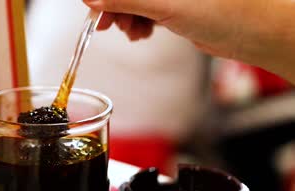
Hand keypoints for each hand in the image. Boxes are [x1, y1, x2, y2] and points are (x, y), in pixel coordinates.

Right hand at [83, 0, 294, 83]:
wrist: (251, 34)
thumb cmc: (224, 12)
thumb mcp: (165, 4)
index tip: (91, 3)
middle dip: (113, 4)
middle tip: (106, 23)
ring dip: (125, 16)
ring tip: (133, 32)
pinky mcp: (173, 2)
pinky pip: (144, 8)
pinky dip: (138, 21)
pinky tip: (142, 32)